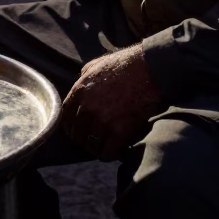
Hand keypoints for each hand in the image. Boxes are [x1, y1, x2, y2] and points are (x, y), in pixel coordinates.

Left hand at [60, 44, 165, 160]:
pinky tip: (117, 151)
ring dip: (98, 149)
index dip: (72, 127)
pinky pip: (108, 152)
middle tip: (95, 141)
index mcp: (80, 90)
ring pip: (91, 146)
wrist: (152, 69)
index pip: (66, 118)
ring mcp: (102, 120)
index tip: (79, 131)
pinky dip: (111, 154)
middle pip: (77, 134)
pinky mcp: (119, 130)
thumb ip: (85, 75)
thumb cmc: (127, 64)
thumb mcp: (98, 64)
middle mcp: (87, 107)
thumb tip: (81, 81)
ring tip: (107, 147)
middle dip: (85, 139)